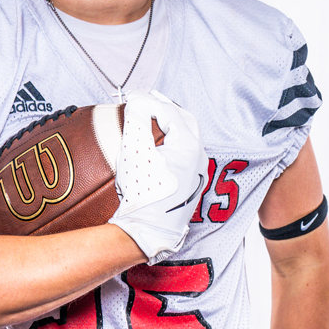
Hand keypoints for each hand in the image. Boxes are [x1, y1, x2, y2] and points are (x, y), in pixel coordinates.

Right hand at [107, 89, 205, 261]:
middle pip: (185, 120)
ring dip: (171, 123)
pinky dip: (173, 141)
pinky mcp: (190, 184)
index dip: (148, 100)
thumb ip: (137, 119)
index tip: (129, 97)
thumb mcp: (134, 150)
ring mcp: (197, 172)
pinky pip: (185, 153)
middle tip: (147, 99)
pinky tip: (159, 144)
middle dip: (166, 107)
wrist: (148, 231)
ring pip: (188, 137)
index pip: (169, 111)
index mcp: (189, 145)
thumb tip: (137, 101)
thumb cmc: (141, 192)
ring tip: (153, 118)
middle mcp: (199, 157)